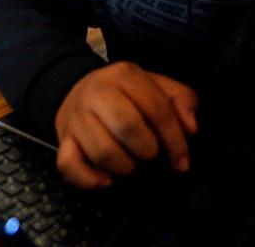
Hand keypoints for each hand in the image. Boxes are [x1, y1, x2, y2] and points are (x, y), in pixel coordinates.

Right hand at [53, 62, 197, 187]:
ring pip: (101, 152)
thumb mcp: (156, 85)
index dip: (175, 140)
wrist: (78, 88)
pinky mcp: (63, 139)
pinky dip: (90, 179)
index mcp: (125, 75)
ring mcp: (77, 117)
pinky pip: (69, 165)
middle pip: (128, 127)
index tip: (182, 161)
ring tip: (130, 163)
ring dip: (123, 167)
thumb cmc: (125, 93)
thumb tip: (190, 128)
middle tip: (150, 154)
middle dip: (147, 149)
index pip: (157, 109)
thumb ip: (181, 100)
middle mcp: (98, 92)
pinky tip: (106, 179)